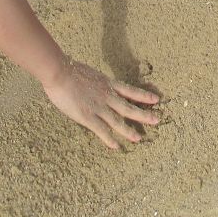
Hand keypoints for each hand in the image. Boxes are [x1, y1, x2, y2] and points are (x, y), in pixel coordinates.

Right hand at [43, 58, 160, 149]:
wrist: (60, 73)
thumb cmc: (69, 70)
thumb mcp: (90, 74)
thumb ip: (96, 83)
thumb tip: (96, 87)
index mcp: (108, 84)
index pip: (130, 90)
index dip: (144, 96)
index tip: (156, 99)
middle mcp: (107, 96)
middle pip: (129, 107)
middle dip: (144, 114)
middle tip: (157, 120)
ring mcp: (99, 107)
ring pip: (118, 121)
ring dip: (129, 130)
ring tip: (139, 138)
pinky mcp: (88, 117)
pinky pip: (101, 130)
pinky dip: (109, 139)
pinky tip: (116, 146)